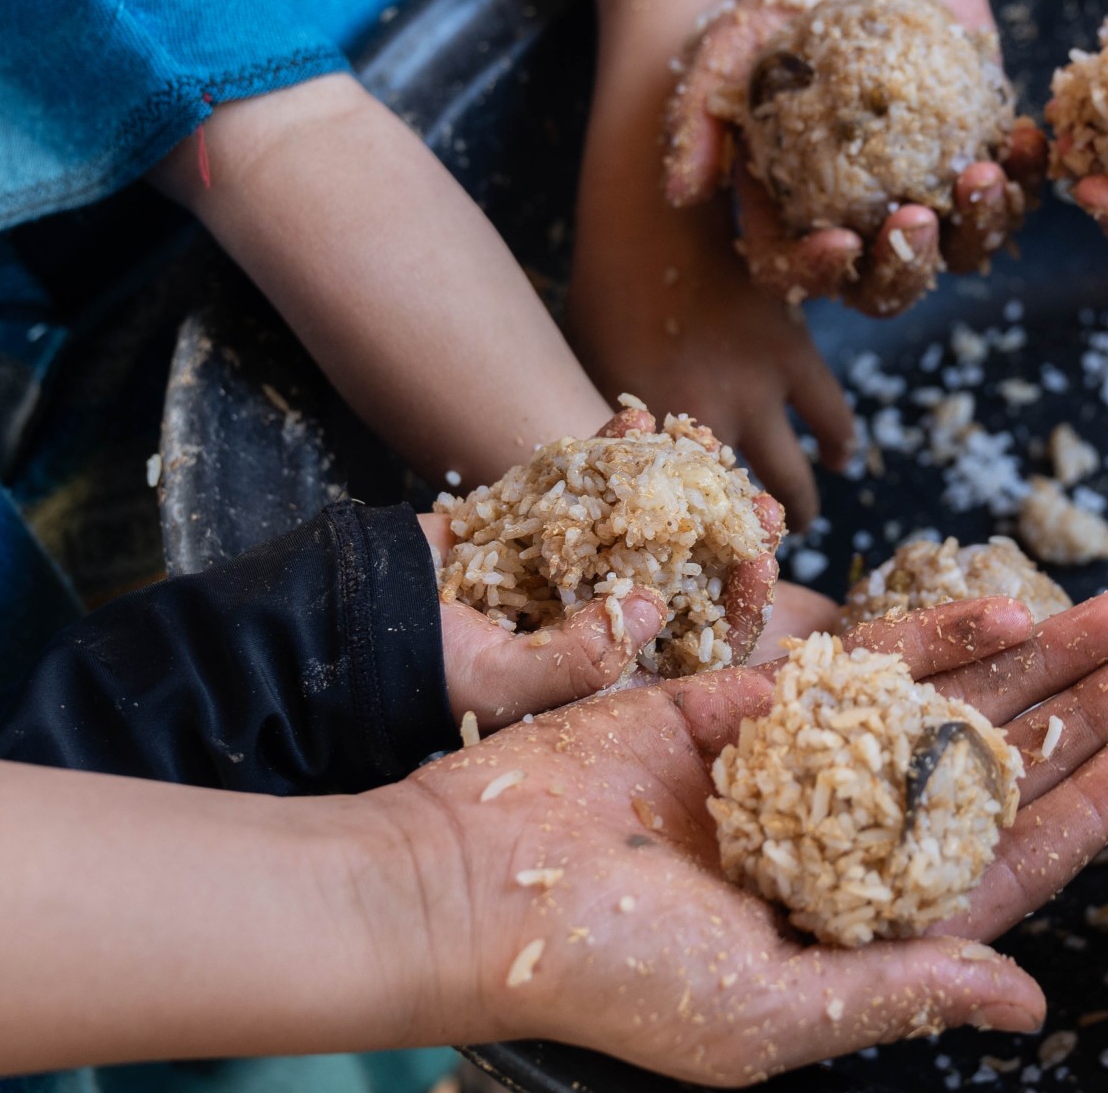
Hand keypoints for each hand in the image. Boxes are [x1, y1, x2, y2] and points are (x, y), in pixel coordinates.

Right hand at [364, 590, 1107, 1084]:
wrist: (474, 885)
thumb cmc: (613, 975)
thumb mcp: (770, 1017)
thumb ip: (903, 993)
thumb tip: (1030, 1006)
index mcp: (866, 926)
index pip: (1013, 861)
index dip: (1097, 805)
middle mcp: (852, 840)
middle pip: (1003, 765)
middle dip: (1092, 708)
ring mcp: (808, 764)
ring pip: (952, 700)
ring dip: (1042, 657)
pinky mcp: (752, 698)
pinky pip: (865, 658)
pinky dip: (937, 631)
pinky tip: (1010, 605)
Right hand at [423, 401, 803, 721]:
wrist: (346, 618)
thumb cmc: (418, 671)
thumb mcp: (500, 686)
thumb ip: (580, 659)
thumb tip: (656, 606)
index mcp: (604, 674)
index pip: (692, 649)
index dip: (735, 609)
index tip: (761, 563)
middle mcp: (596, 621)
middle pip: (683, 581)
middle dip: (723, 539)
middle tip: (759, 499)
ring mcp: (569, 567)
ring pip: (642, 526)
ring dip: (677, 488)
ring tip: (707, 446)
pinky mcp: (537, 522)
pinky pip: (586, 487)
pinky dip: (610, 456)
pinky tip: (636, 421)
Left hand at [567, 186, 852, 525]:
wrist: (655, 215)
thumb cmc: (608, 288)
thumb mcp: (595, 368)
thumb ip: (618, 425)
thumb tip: (622, 471)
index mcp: (650, 433)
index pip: (674, 514)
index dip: (688, 544)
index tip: (694, 562)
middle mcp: (707, 421)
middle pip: (737, 509)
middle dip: (746, 539)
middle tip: (752, 548)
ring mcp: (757, 390)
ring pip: (793, 476)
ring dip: (798, 503)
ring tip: (798, 516)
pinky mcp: (795, 355)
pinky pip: (830, 416)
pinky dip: (838, 441)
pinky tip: (838, 456)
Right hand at [666, 0, 1045, 316]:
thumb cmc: (796, 2)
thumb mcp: (734, 44)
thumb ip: (700, 114)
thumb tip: (682, 192)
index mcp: (796, 212)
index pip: (798, 273)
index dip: (818, 275)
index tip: (839, 242)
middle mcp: (865, 219)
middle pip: (886, 286)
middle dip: (906, 270)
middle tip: (917, 221)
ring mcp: (931, 193)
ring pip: (963, 250)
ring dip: (979, 228)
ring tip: (981, 177)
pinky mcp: (985, 157)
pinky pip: (1016, 191)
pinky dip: (1027, 177)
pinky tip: (1023, 142)